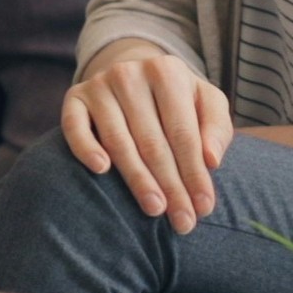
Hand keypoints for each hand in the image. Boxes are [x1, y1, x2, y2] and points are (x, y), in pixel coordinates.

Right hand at [63, 43, 233, 233]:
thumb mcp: (206, 103)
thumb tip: (211, 161)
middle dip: (171, 185)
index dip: (194, 172)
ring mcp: (100, 85)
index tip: (204, 207)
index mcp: (168, 71)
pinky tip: (102, 170)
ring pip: (119, 141)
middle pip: (152, 141)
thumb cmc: (177, 100)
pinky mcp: (75, 97)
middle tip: (183, 221)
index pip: (183, 132)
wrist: (134, 75)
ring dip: (137, 179)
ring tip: (155, 209)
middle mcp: (131, 74)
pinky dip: (86, 148)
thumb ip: (216, 128)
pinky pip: (75, 127)